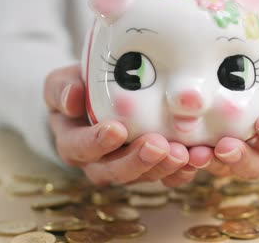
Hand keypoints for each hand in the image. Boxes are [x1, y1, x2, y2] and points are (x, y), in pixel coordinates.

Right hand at [44, 65, 195, 186]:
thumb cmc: (80, 87)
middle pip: (114, 171)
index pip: (80, 148)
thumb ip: (61, 88)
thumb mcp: (62, 82)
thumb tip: (72, 98)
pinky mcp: (151, 168)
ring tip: (182, 153)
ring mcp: (126, 168)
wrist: (102, 96)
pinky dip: (182, 171)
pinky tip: (197, 159)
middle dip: (137, 161)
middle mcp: (98, 163)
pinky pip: (166, 177)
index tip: (116, 130)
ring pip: (143, 176)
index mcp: (73, 143)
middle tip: (158, 145)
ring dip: (164, 167)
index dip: (97, 143)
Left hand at [187, 52, 258, 178]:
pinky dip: (183, 165)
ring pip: (221, 169)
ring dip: (209, 163)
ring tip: (195, 154)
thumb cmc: (253, 84)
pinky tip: (176, 152)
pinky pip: (191, 170)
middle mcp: (252, 153)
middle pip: (252, 166)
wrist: (216, 86)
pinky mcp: (200, 159)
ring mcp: (225, 160)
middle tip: (225, 147)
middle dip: (239, 158)